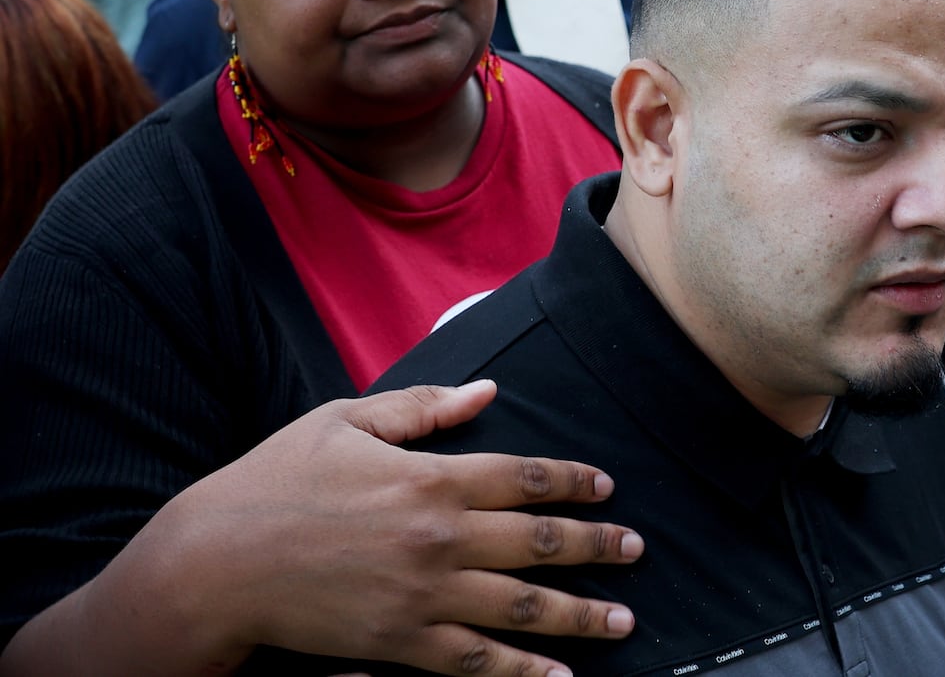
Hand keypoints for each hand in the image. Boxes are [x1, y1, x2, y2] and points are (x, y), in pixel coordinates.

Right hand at [126, 381, 641, 676]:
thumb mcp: (343, 421)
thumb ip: (422, 409)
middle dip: (597, 547)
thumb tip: (486, 390)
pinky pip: (476, 662)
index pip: (525, 477)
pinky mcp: (401, 642)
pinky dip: (523, 672)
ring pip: (522, 606)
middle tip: (636, 550)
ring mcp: (424, 595)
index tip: (606, 488)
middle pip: (540, 541)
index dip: (574, 482)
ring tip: (622, 619)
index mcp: (431, 477)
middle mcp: (440, 537)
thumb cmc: (274, 483)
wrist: (213, 564)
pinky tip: (560, 676)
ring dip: (580, 613)